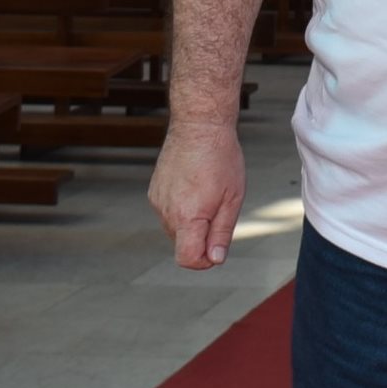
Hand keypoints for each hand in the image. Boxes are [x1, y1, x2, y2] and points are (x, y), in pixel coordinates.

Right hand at [150, 120, 244, 268]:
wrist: (199, 126)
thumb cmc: (220, 157)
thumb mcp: (232, 198)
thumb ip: (222, 232)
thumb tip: (215, 259)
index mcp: (188, 216)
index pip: (187, 259)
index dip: (204, 261)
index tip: (216, 249)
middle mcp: (167, 212)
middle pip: (183, 244)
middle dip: (202, 236)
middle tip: (219, 207)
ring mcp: (158, 202)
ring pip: (176, 228)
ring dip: (192, 221)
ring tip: (207, 192)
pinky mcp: (154, 192)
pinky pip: (169, 212)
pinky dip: (182, 207)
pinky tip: (194, 186)